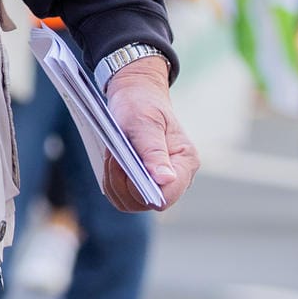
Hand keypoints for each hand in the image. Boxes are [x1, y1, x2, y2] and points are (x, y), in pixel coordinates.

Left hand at [103, 57, 199, 211]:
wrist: (136, 95)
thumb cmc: (142, 104)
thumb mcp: (144, 122)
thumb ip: (153, 151)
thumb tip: (165, 180)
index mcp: (185, 162)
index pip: (167, 195)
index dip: (143, 188)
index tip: (126, 165)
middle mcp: (176, 178)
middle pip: (145, 203)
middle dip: (122, 181)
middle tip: (116, 154)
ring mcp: (159, 183)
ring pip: (130, 202)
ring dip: (114, 180)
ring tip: (114, 155)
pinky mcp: (143, 183)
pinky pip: (122, 197)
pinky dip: (111, 181)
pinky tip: (112, 161)